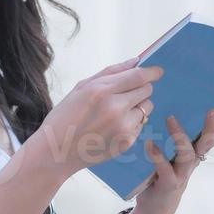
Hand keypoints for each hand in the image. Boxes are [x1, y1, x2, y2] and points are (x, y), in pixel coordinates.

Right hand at [38, 57, 162, 176]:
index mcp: (102, 91)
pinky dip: (132, 122)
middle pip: (146, 91)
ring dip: (138, 106)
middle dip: (141, 88)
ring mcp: (123, 127)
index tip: (157, 71)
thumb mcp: (81, 87)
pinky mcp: (127, 142)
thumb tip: (136, 61)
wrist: (56, 152)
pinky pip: (140, 124)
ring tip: (116, 112)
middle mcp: (116, 108)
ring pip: (146, 108)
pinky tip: (113, 127)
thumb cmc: (65, 116)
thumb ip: (111, 72)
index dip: (152, 72)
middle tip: (127, 93)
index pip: (138, 76)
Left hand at [126, 108, 213, 213]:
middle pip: (207, 144)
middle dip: (212, 127)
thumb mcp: (169, 158)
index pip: (210, 135)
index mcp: (193, 155)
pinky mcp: (168, 185)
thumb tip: (167, 110)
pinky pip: (165, 170)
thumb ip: (171, 140)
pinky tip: (150, 144)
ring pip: (188, 155)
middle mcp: (191, 164)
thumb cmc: (159, 178)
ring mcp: (181, 175)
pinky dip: (157, 156)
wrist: (153, 212)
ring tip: (171, 118)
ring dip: (180, 137)